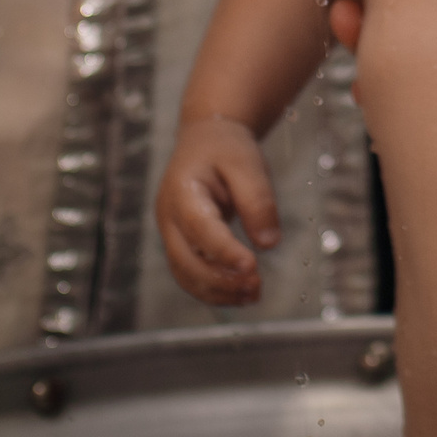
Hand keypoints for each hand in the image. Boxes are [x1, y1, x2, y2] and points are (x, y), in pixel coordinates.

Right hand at [155, 116, 279, 306]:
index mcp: (182, 189)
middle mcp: (168, 216)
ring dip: (217, 292)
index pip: (200, 227)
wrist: (206, 141)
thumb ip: (258, 201)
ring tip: (253, 295)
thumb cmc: (226, 149)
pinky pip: (191, 275)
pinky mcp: (180, 244)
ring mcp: (170, 233)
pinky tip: (242, 293)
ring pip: (185, 274)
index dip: (224, 251)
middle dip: (220, 280)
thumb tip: (268, 244)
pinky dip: (214, 289)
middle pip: (185, 260)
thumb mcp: (248, 163)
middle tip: (256, 286)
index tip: (252, 266)